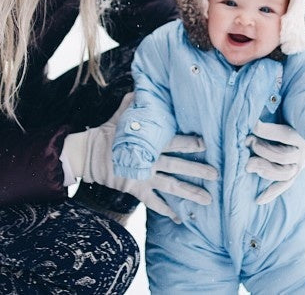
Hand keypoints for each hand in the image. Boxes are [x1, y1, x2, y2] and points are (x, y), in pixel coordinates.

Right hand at [63, 94, 217, 222]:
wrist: (87, 154)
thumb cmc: (106, 133)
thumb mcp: (119, 116)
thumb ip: (132, 103)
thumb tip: (138, 86)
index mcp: (149, 142)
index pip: (174, 142)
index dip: (190, 143)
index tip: (207, 144)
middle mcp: (150, 160)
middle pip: (178, 165)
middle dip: (198, 170)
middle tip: (217, 174)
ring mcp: (144, 176)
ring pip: (171, 186)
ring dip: (190, 192)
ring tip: (208, 199)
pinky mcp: (136, 188)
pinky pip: (153, 202)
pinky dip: (166, 210)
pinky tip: (179, 218)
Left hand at [245, 121, 304, 204]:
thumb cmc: (291, 118)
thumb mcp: (285, 113)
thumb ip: (271, 111)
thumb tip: (252, 115)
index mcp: (300, 134)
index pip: (283, 134)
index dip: (267, 131)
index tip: (252, 124)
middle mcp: (301, 152)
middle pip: (283, 156)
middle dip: (263, 151)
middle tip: (249, 143)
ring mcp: (299, 165)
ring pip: (284, 174)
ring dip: (265, 170)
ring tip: (249, 165)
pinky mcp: (294, 173)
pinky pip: (285, 185)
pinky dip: (271, 193)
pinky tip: (258, 200)